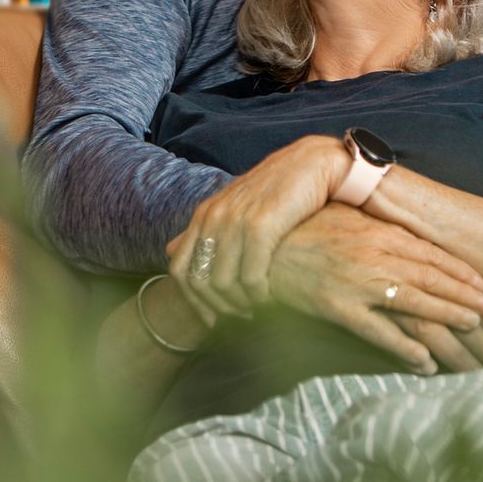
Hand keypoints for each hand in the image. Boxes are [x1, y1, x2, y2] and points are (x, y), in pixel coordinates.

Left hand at [166, 135, 349, 318]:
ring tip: (259, 308)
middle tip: (243, 316)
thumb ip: (203, 228)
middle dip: (220, 307)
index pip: (179, 268)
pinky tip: (272, 296)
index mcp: (204, 214)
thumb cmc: (276, 188)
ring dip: (241, 304)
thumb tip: (170, 248)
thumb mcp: (232, 205)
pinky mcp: (262, 226)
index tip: (212, 319)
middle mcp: (214, 217)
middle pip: (200, 281)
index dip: (192, 301)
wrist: (313, 162)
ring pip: (224, 283)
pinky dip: (259, 295)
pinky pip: (251, 277)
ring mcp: (235, 221)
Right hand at [263, 205, 482, 374]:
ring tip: (473, 332)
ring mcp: (356, 282)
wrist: (261, 246)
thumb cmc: (305, 231)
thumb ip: (379, 230)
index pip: (432, 254)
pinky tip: (426, 364)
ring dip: (448, 318)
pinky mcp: (337, 307)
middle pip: (432, 279)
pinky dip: (405, 350)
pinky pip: (379, 333)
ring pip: (415, 303)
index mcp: (378, 233)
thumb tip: (410, 241)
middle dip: (467, 299)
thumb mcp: (347, 221)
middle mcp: (374, 254)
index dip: (462, 273)